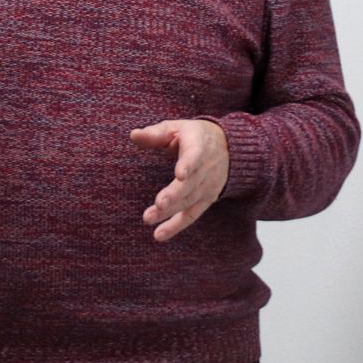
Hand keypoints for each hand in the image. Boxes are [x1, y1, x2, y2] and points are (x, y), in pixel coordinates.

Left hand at [129, 119, 229, 242]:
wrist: (229, 147)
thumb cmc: (195, 136)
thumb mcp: (176, 128)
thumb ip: (155, 134)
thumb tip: (133, 135)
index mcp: (199, 147)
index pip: (195, 157)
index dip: (188, 165)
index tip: (180, 174)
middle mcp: (206, 169)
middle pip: (191, 184)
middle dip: (175, 195)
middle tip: (159, 204)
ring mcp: (208, 187)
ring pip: (189, 201)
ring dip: (170, 212)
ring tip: (149, 218)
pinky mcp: (206, 200)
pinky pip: (191, 215)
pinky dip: (176, 226)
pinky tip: (159, 234)